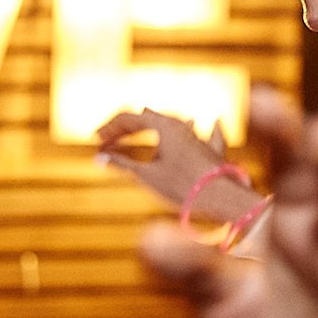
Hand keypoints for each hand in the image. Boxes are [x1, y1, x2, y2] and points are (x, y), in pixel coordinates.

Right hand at [95, 109, 260, 224]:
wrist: (222, 199)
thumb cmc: (182, 186)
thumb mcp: (146, 176)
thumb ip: (122, 165)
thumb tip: (99, 158)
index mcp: (163, 126)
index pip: (129, 118)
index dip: (109, 129)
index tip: (96, 141)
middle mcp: (182, 126)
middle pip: (149, 119)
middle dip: (127, 128)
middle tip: (110, 141)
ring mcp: (199, 137)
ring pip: (174, 124)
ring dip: (154, 125)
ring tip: (145, 119)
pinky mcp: (212, 152)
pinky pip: (209, 135)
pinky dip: (203, 130)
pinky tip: (216, 121)